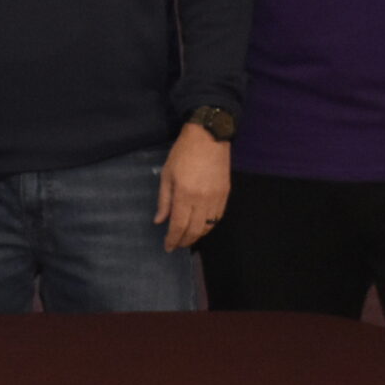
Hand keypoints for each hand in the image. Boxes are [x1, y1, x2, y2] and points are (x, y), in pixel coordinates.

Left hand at [156, 122, 229, 250]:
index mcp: (184, 195)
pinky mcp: (225, 194)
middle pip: (194, 230)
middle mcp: (202, 200)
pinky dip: (209, 226)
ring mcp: (216, 198)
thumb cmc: (182, 154)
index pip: (178, 225)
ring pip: (208, 226)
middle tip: (177, 245)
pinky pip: (217, 217)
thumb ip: (164, 200)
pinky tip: (201, 226)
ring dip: (197, 236)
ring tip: (187, 238)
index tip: (168, 247)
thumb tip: (159, 221)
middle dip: (184, 241)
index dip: (172, 239)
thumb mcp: (167, 175)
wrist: (209, 137)